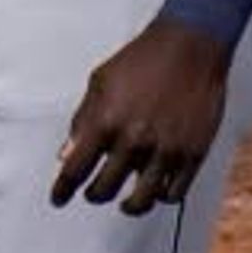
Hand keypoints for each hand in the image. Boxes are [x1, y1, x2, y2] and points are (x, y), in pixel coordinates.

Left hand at [52, 18, 230, 215]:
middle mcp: (134, 141)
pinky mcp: (193, 153)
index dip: (62, 190)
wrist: (189, 46)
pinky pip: (173, 192)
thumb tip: (65, 155)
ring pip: (141, 201)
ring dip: (129, 206)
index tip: (58, 199)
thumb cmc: (142, 60)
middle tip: (94, 193)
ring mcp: (165, 150)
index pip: (74, 171)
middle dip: (94, 195)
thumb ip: (81, 121)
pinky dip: (161, 196)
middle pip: (104, 190)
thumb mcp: (99, 83)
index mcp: (105, 122)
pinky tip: (155, 190)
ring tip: (125, 203)